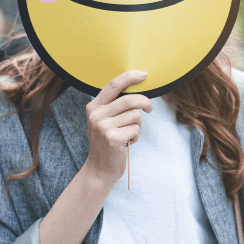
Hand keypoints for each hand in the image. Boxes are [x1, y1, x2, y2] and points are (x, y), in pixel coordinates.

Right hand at [83, 71, 152, 185]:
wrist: (99, 169)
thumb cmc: (107, 141)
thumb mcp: (105, 120)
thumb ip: (115, 105)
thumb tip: (138, 88)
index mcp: (93, 107)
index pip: (113, 85)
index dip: (129, 77)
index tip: (144, 75)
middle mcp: (96, 115)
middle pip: (129, 99)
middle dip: (144, 102)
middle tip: (149, 108)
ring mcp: (104, 127)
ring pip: (135, 115)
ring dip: (137, 125)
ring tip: (128, 134)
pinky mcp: (113, 138)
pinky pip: (135, 129)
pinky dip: (136, 136)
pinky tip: (127, 143)